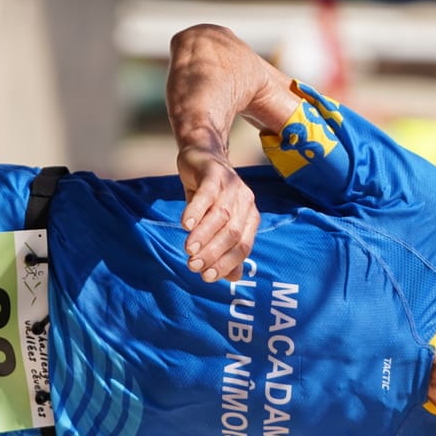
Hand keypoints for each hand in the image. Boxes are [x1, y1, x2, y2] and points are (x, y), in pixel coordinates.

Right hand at [176, 144, 258, 283]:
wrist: (201, 157)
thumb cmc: (209, 198)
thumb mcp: (216, 224)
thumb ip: (226, 250)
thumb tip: (232, 278)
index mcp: (250, 217)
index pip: (243, 246)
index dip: (226, 264)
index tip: (206, 277)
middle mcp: (245, 201)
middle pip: (232, 233)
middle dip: (213, 253)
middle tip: (193, 266)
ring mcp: (231, 186)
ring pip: (220, 216)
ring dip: (204, 236)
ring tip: (189, 250)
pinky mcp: (214, 173)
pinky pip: (207, 194)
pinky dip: (196, 211)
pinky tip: (185, 225)